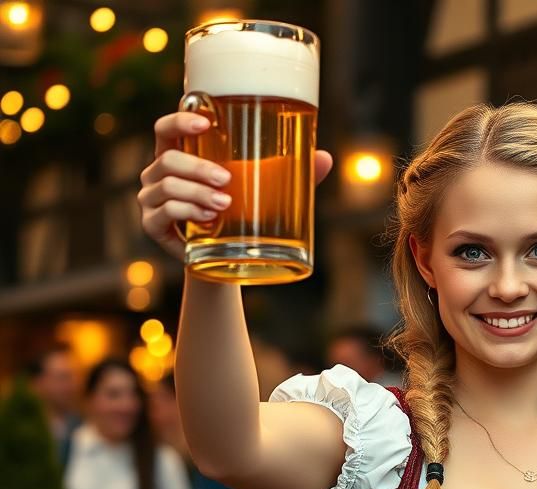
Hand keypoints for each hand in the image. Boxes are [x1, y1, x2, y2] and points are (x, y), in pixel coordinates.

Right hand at [138, 111, 334, 258]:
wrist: (225, 262)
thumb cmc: (241, 217)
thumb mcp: (262, 193)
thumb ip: (288, 174)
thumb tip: (325, 158)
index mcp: (178, 155)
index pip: (167, 129)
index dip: (181, 119)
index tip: (208, 121)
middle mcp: (158, 174)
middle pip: (168, 158)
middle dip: (197, 166)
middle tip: (227, 180)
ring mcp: (151, 200)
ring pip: (167, 186)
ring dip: (196, 193)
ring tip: (224, 204)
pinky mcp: (153, 227)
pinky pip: (163, 213)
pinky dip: (186, 213)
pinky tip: (207, 219)